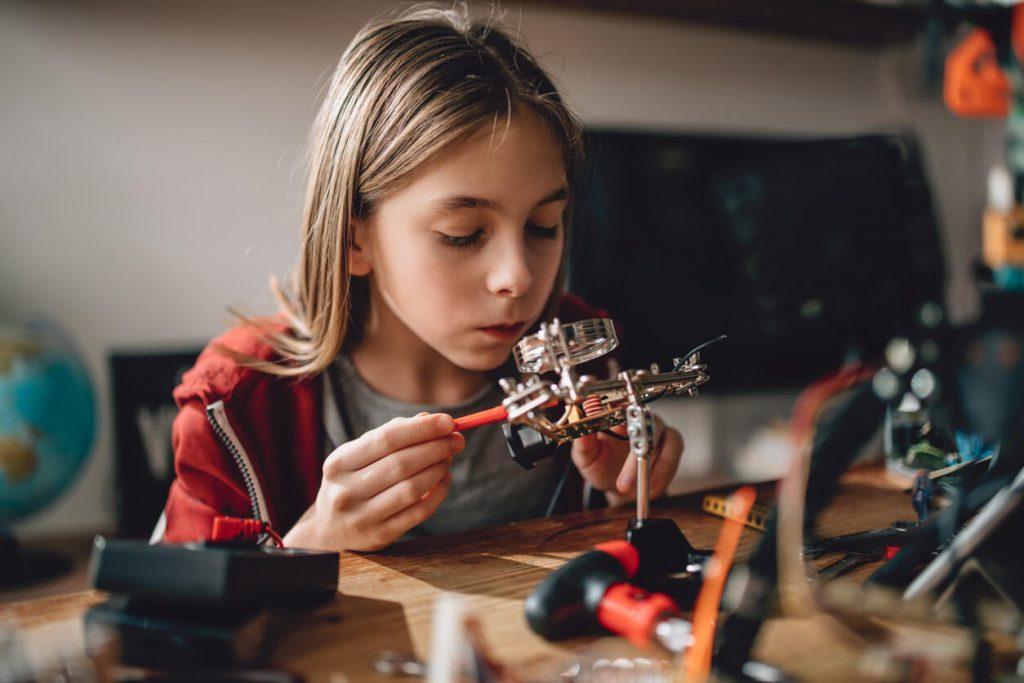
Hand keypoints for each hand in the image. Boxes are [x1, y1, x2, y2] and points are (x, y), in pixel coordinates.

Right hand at [284, 413, 462, 550]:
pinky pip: (419, 512)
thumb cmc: (351, 483)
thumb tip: (428, 419)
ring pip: (412, 488)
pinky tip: (445, 479)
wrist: (329, 531)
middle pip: (401, 463)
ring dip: (438, 469)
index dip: (421, 429)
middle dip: (436, 447)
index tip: (448, 421)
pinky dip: (438, 493)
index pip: (387, 439)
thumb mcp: (357, 456)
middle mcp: (347, 491)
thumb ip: (390, 435)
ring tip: (448, 458)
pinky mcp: (381, 535)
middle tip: (457, 439)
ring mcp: (363, 517)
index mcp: (339, 463)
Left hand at [570, 414, 683, 503]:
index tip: (621, 429)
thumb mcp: (586, 458)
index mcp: (616, 415)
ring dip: (651, 466)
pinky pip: (674, 451)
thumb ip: (583, 442)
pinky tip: (652, 484)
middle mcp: (639, 417)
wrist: (618, 485)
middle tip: (625, 481)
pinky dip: (664, 470)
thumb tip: (580, 422)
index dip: (624, 416)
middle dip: (637, 455)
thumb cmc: (601, 466)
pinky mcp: (672, 443)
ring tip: (636, 487)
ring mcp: (657, 428)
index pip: (621, 407)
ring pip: (663, 437)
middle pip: (646, 424)